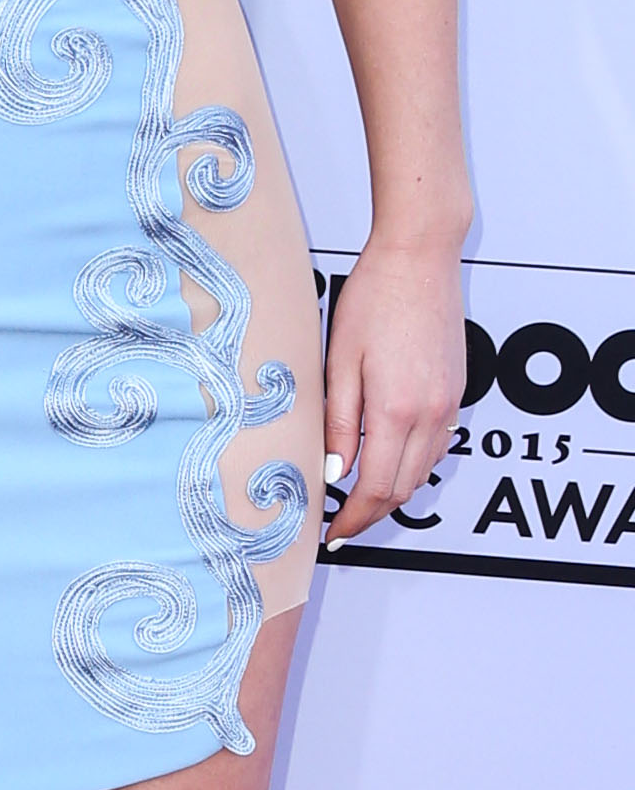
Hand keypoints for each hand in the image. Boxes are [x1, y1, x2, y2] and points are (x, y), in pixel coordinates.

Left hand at [320, 234, 466, 549]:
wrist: (420, 257)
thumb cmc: (374, 298)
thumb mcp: (340, 361)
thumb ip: (339, 421)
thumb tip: (335, 471)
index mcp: (397, 409)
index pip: (377, 488)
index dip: (354, 519)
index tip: (333, 533)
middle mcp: (431, 413)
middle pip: (404, 488)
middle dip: (372, 514)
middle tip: (340, 523)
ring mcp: (450, 404)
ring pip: (423, 471)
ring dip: (393, 491)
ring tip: (357, 497)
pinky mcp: (456, 392)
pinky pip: (436, 446)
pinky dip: (412, 465)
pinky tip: (386, 459)